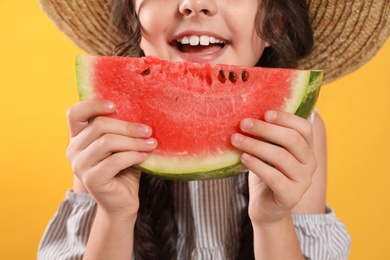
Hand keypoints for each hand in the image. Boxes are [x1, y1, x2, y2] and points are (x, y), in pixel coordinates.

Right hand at [66, 100, 156, 217]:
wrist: (122, 203)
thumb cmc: (124, 170)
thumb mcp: (121, 146)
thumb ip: (122, 131)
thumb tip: (141, 111)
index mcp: (78, 138)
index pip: (75, 114)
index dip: (93, 105)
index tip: (115, 105)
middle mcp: (74, 150)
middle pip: (99, 125)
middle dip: (128, 127)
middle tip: (148, 130)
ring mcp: (80, 166)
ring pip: (107, 141)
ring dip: (133, 141)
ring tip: (150, 143)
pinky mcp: (91, 180)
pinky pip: (115, 160)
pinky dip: (133, 156)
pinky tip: (145, 157)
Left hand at [231, 110, 316, 223]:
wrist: (265, 207)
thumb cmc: (266, 173)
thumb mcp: (268, 152)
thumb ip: (267, 136)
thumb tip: (249, 113)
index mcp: (307, 149)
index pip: (304, 128)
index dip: (286, 118)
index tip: (265, 113)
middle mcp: (310, 164)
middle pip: (292, 140)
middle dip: (266, 129)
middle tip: (244, 124)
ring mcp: (303, 181)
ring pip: (281, 157)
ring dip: (256, 145)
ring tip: (236, 139)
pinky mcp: (291, 196)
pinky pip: (274, 177)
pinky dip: (257, 165)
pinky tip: (243, 158)